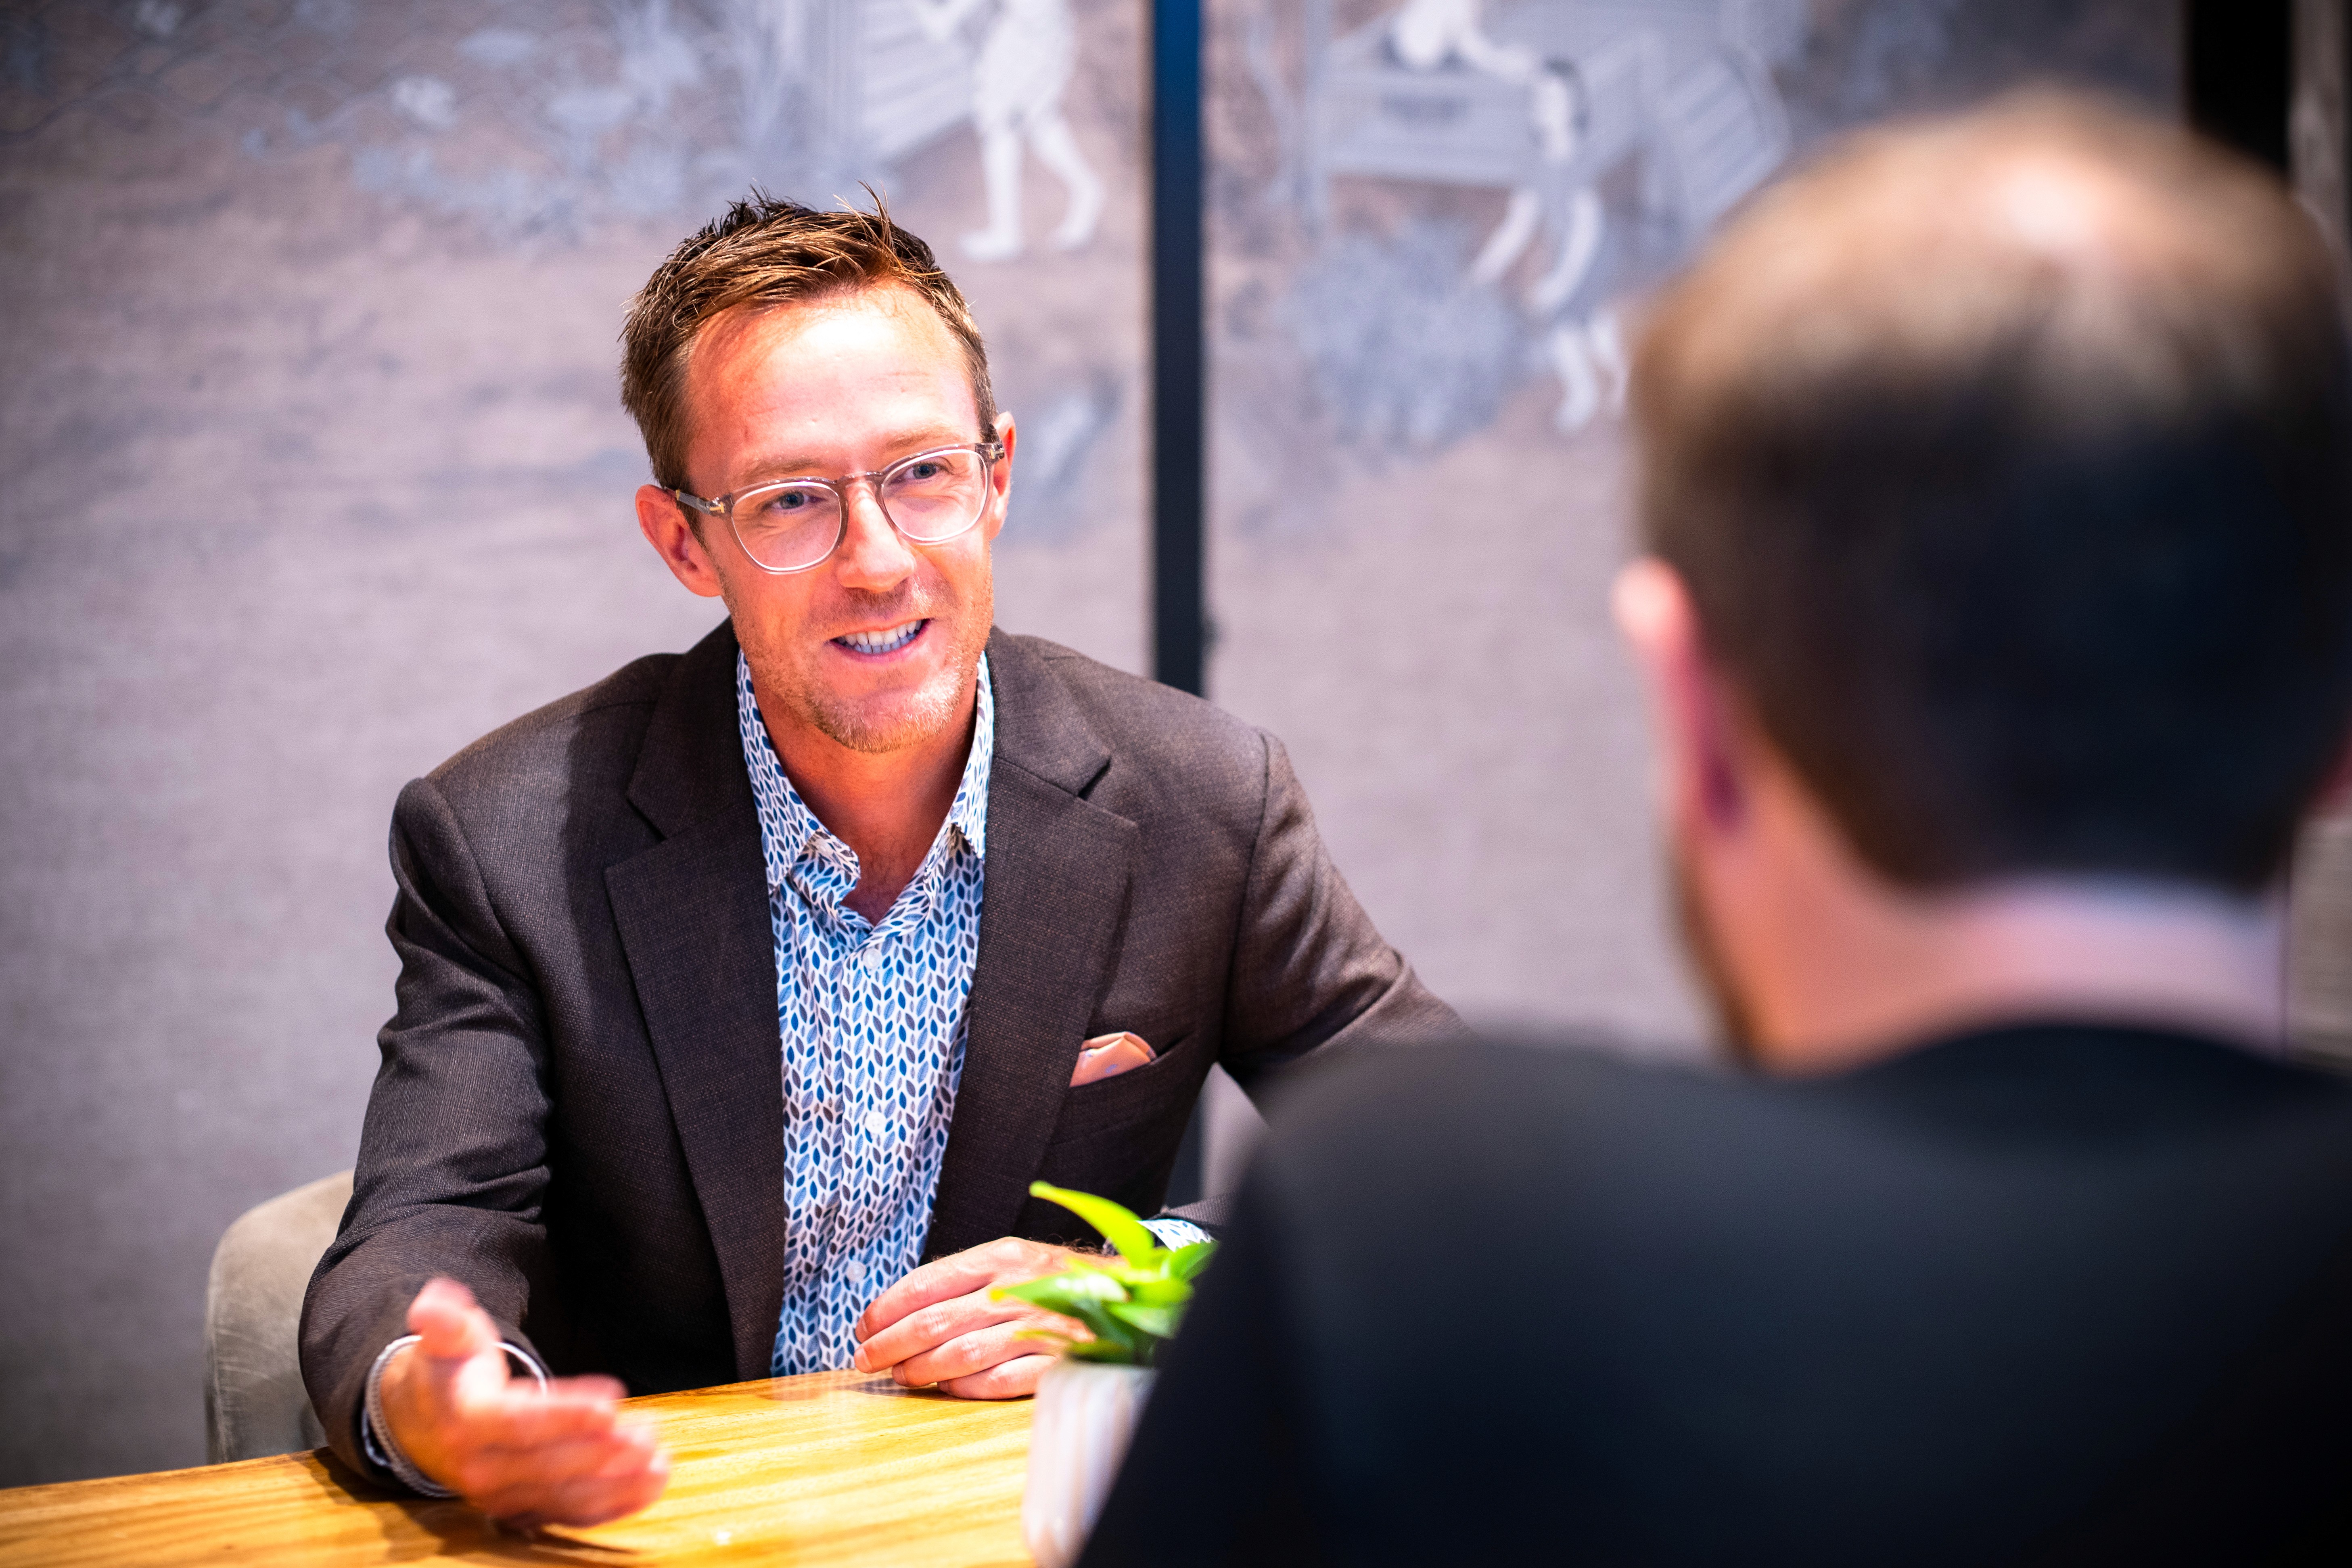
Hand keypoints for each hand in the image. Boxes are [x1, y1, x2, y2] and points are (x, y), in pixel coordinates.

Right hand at [377, 1277, 669, 1526]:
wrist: (423, 1423)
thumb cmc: (449, 1372)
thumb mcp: (445, 1339)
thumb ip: (444, 1321)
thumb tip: (435, 1306)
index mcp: (466, 1422)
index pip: (519, 1423)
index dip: (566, 1414)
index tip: (612, 1402)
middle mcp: (481, 1468)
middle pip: (550, 1465)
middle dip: (603, 1451)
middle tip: (648, 1433)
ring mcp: (502, 1497)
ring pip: (565, 1497)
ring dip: (617, 1483)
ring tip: (660, 1462)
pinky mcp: (523, 1511)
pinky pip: (570, 1514)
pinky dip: (613, 1506)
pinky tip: (650, 1486)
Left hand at [850, 1237, 1084, 1397]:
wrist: (1123, 1290)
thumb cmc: (1050, 1278)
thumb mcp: (1009, 1259)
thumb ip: (961, 1279)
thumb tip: (898, 1310)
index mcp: (1000, 1256)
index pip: (926, 1283)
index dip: (885, 1310)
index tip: (863, 1328)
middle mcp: (1016, 1288)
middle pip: (934, 1322)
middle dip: (889, 1345)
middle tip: (866, 1360)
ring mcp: (1036, 1326)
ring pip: (961, 1355)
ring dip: (920, 1370)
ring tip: (900, 1375)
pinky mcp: (1053, 1361)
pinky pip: (998, 1381)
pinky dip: (966, 1388)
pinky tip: (947, 1387)